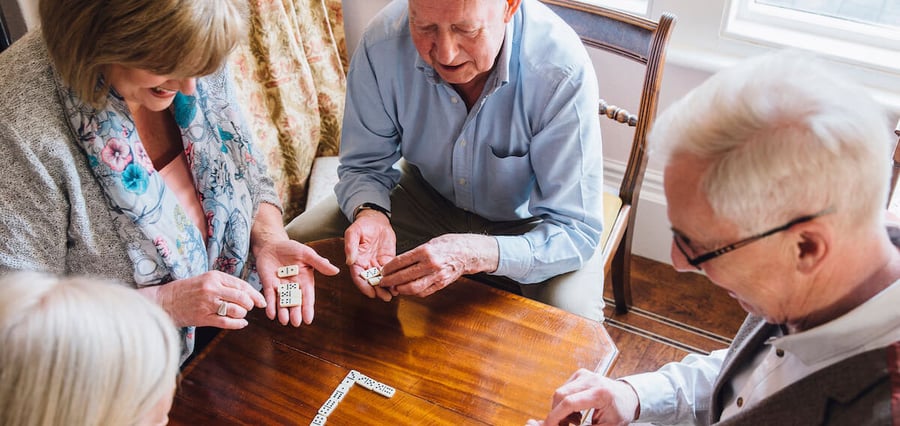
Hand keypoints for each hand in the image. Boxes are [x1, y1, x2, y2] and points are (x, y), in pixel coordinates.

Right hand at [139, 270, 266, 328]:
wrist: (164, 301)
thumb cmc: (187, 290)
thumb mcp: (206, 279)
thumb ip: (225, 284)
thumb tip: (247, 292)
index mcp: (214, 276)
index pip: (241, 285)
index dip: (254, 294)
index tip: (261, 300)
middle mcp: (212, 288)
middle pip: (242, 297)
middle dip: (250, 304)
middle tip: (251, 307)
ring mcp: (207, 304)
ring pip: (236, 310)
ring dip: (243, 314)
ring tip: (241, 314)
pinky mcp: (203, 317)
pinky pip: (227, 323)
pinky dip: (238, 324)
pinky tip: (241, 323)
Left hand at [254, 239, 340, 325]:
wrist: (273, 244)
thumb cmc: (292, 249)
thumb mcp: (307, 254)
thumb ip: (319, 263)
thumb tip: (336, 270)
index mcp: (305, 281)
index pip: (307, 297)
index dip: (308, 308)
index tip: (308, 319)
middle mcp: (293, 287)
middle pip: (295, 303)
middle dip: (295, 313)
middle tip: (296, 323)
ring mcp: (280, 287)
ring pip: (282, 302)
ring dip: (283, 312)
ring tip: (284, 320)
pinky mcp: (268, 285)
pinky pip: (270, 297)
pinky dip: (270, 305)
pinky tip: (271, 314)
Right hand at [344, 209, 395, 300]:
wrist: (376, 219)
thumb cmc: (362, 225)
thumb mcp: (353, 233)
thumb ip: (350, 246)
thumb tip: (349, 261)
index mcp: (356, 261)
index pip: (358, 277)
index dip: (364, 287)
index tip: (371, 293)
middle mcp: (366, 265)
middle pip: (371, 282)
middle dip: (378, 291)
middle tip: (386, 297)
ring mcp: (377, 264)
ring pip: (382, 279)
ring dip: (387, 287)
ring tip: (394, 293)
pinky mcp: (388, 260)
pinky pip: (391, 271)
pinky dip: (395, 278)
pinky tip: (400, 284)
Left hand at [379, 234, 497, 297]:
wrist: (468, 252)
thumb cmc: (449, 245)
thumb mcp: (430, 243)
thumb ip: (415, 254)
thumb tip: (398, 263)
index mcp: (426, 251)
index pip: (401, 261)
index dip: (389, 268)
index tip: (383, 270)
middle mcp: (431, 264)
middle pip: (405, 276)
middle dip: (391, 280)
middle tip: (383, 282)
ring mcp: (437, 276)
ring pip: (413, 287)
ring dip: (401, 289)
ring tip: (394, 288)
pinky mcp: (441, 284)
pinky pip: (424, 292)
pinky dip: (413, 292)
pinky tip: (407, 289)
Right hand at [526, 369, 639, 425]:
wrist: (628, 396)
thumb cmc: (621, 411)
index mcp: (600, 393)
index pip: (569, 402)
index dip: (555, 416)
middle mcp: (591, 380)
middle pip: (560, 395)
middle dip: (556, 413)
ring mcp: (584, 375)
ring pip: (560, 392)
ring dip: (560, 408)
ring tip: (574, 420)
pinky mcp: (580, 374)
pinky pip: (564, 388)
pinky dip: (564, 402)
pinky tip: (575, 410)